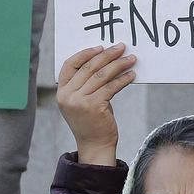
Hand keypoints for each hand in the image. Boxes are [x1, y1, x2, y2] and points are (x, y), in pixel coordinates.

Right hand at [57, 44, 135, 165]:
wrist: (94, 146)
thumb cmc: (91, 121)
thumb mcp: (82, 101)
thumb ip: (86, 84)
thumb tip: (105, 61)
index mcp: (62, 92)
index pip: (69, 65)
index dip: (85, 53)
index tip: (100, 47)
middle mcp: (68, 95)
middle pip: (88, 67)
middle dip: (107, 55)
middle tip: (121, 47)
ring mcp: (79, 101)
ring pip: (101, 75)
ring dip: (118, 64)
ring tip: (131, 59)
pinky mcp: (94, 106)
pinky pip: (111, 87)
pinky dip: (123, 79)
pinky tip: (132, 75)